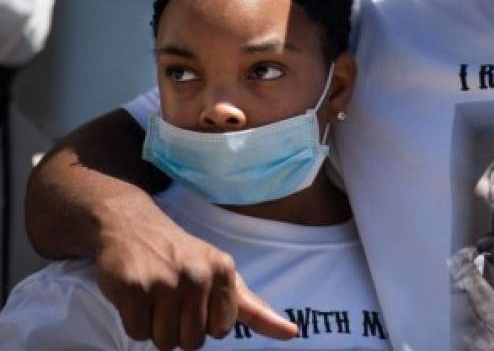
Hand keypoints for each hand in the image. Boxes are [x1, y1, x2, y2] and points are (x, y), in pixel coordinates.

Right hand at [95, 213, 297, 349]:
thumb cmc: (181, 255)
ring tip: (154, 295)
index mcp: (224, 270)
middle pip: (192, 342)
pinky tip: (136, 293)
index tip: (196, 298)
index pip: (222, 330)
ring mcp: (165, 281)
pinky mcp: (133, 288)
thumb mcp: (220, 272)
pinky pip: (137, 333)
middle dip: (178, 328)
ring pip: (164, 342)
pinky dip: (134, 320)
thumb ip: (253, 307)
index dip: (204, 322)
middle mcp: (198, 275)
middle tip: (170, 297)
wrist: (132, 224)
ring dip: (155, 327)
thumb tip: (292, 333)